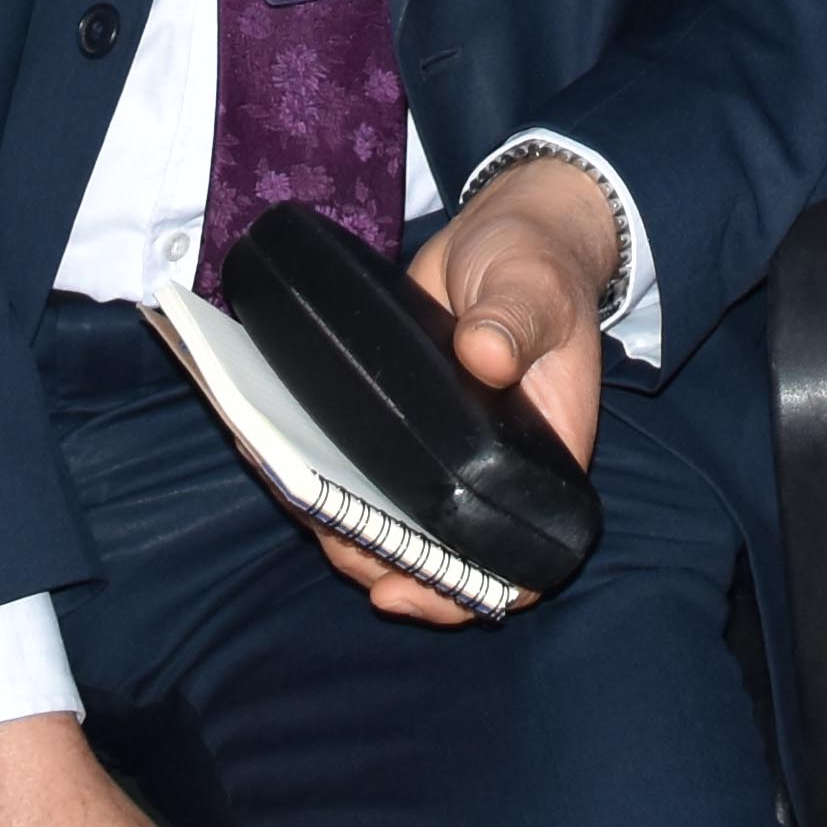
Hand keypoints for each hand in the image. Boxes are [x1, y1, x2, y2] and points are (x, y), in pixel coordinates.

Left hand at [329, 160, 618, 624]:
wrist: (500, 232)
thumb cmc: (534, 265)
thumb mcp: (533, 287)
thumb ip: (514, 319)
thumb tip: (484, 355)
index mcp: (544, 463)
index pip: (515, 565)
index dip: (462, 594)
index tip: (402, 590)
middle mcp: (491, 475)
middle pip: (438, 559)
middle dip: (378, 561)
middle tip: (328, 531)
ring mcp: (444, 457)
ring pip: (393, 524)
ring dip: (343, 526)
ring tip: (294, 494)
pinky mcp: (403, 430)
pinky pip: (365, 474)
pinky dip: (326, 479)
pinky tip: (282, 461)